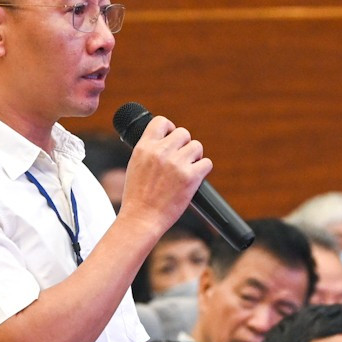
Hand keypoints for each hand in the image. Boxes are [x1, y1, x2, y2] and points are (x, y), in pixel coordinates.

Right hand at [117, 115, 209, 236]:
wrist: (142, 219)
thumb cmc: (137, 197)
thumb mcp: (135, 165)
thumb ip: (149, 151)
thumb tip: (165, 141)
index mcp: (144, 147)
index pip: (161, 122)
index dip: (169, 128)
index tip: (171, 138)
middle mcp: (161, 152)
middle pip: (183, 133)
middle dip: (184, 145)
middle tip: (181, 159)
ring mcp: (176, 164)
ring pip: (197, 146)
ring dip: (194, 157)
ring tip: (187, 170)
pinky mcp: (190, 177)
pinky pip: (207, 163)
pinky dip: (203, 170)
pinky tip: (194, 178)